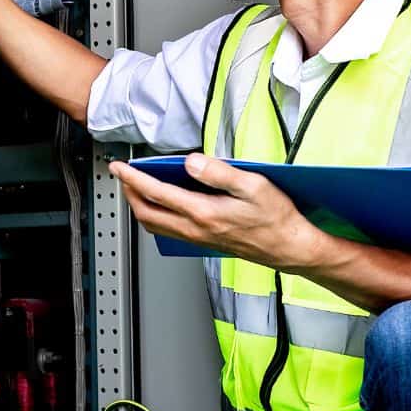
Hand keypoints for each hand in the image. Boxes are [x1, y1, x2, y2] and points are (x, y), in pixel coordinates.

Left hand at [110, 153, 322, 270]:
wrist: (290, 248)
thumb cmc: (276, 218)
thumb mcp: (253, 185)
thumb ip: (219, 172)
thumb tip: (190, 162)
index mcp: (203, 213)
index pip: (156, 193)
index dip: (133, 178)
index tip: (119, 167)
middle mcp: (195, 229)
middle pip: (147, 213)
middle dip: (129, 193)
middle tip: (123, 176)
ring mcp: (197, 238)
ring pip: (155, 225)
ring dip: (140, 206)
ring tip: (136, 187)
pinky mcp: (203, 242)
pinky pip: (168, 230)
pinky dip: (156, 215)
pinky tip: (162, 203)